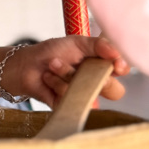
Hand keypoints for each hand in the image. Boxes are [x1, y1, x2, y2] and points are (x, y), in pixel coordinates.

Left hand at [7, 35, 129, 108]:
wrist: (26, 64)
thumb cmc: (52, 52)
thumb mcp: (77, 42)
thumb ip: (99, 45)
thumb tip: (117, 53)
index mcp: (102, 65)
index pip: (122, 70)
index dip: (122, 68)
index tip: (117, 65)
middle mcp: (95, 82)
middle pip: (115, 91)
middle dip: (100, 79)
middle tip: (83, 68)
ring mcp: (82, 96)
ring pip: (89, 93)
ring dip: (68, 74)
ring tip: (53, 64)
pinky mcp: (68, 106)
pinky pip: (70, 100)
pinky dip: (57, 84)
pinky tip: (47, 77)